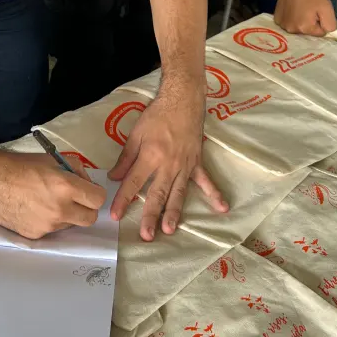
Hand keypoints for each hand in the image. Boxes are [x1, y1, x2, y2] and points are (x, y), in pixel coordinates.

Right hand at [0, 148, 105, 238]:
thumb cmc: (20, 165)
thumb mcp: (52, 159)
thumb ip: (75, 170)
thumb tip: (87, 182)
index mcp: (65, 187)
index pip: (98, 200)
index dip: (95, 193)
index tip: (88, 190)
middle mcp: (59, 210)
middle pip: (90, 219)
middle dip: (86, 208)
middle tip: (75, 199)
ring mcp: (47, 226)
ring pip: (70, 225)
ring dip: (67, 215)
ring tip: (48, 201)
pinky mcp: (35, 235)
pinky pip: (52, 230)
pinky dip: (49, 221)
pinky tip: (35, 209)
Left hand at [109, 85, 228, 241]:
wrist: (182, 101)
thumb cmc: (157, 116)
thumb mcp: (136, 134)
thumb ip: (126, 158)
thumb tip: (114, 177)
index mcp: (150, 156)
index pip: (133, 182)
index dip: (123, 199)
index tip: (115, 215)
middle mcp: (168, 165)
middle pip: (157, 194)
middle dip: (150, 216)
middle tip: (146, 235)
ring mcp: (185, 165)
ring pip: (178, 193)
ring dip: (174, 212)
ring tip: (170, 230)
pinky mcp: (197, 163)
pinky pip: (205, 181)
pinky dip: (214, 194)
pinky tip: (222, 208)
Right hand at [275, 0, 336, 35]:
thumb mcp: (328, 10)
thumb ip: (330, 26)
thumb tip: (326, 31)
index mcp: (305, 28)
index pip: (319, 33)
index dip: (321, 22)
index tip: (319, 12)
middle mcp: (291, 29)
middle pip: (306, 32)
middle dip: (310, 24)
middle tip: (310, 10)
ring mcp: (282, 24)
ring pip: (296, 28)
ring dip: (299, 21)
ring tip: (300, 9)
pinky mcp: (277, 18)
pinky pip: (287, 23)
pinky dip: (290, 19)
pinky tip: (292, 9)